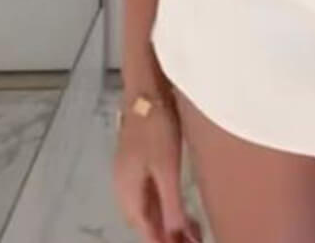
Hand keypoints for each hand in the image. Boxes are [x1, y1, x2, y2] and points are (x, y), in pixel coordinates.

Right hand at [113, 95, 203, 242]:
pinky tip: (178, 202)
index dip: (163, 242)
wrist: (146, 88)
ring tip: (190, 229)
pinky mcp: (138, 159)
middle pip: (143, 220)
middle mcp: (123, 186)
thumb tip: (177, 235)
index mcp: (127, 191)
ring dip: (165, 220)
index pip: (145, 229)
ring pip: (146, 206)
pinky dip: (164, 203)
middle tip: (191, 240)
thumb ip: (171, 204)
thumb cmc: (156, 126)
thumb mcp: (167, 168)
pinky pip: (149, 191)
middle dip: (165, 235)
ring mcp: (129, 171)